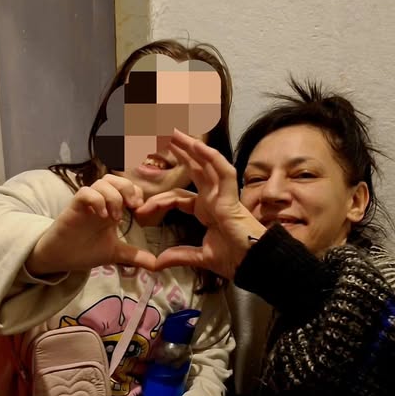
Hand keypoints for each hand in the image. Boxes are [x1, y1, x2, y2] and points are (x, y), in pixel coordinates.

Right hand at [26, 174, 157, 275]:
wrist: (61, 258)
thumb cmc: (85, 250)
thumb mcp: (115, 253)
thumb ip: (135, 256)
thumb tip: (156, 265)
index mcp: (111, 208)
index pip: (127, 186)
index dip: (136, 192)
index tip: (140, 211)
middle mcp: (100, 202)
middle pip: (114, 178)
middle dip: (128, 188)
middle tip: (133, 206)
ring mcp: (87, 203)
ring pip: (101, 182)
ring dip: (113, 196)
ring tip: (115, 217)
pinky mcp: (74, 207)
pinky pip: (85, 192)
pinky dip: (97, 200)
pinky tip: (102, 216)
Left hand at [135, 129, 265, 279]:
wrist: (253, 264)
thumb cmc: (235, 259)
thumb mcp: (200, 257)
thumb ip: (179, 256)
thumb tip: (157, 263)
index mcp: (205, 210)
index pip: (178, 196)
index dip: (159, 199)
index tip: (141, 210)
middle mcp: (213, 198)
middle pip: (193, 169)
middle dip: (179, 153)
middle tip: (162, 135)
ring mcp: (223, 195)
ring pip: (206, 164)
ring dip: (191, 147)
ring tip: (175, 132)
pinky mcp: (231, 197)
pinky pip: (223, 172)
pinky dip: (211, 158)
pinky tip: (197, 145)